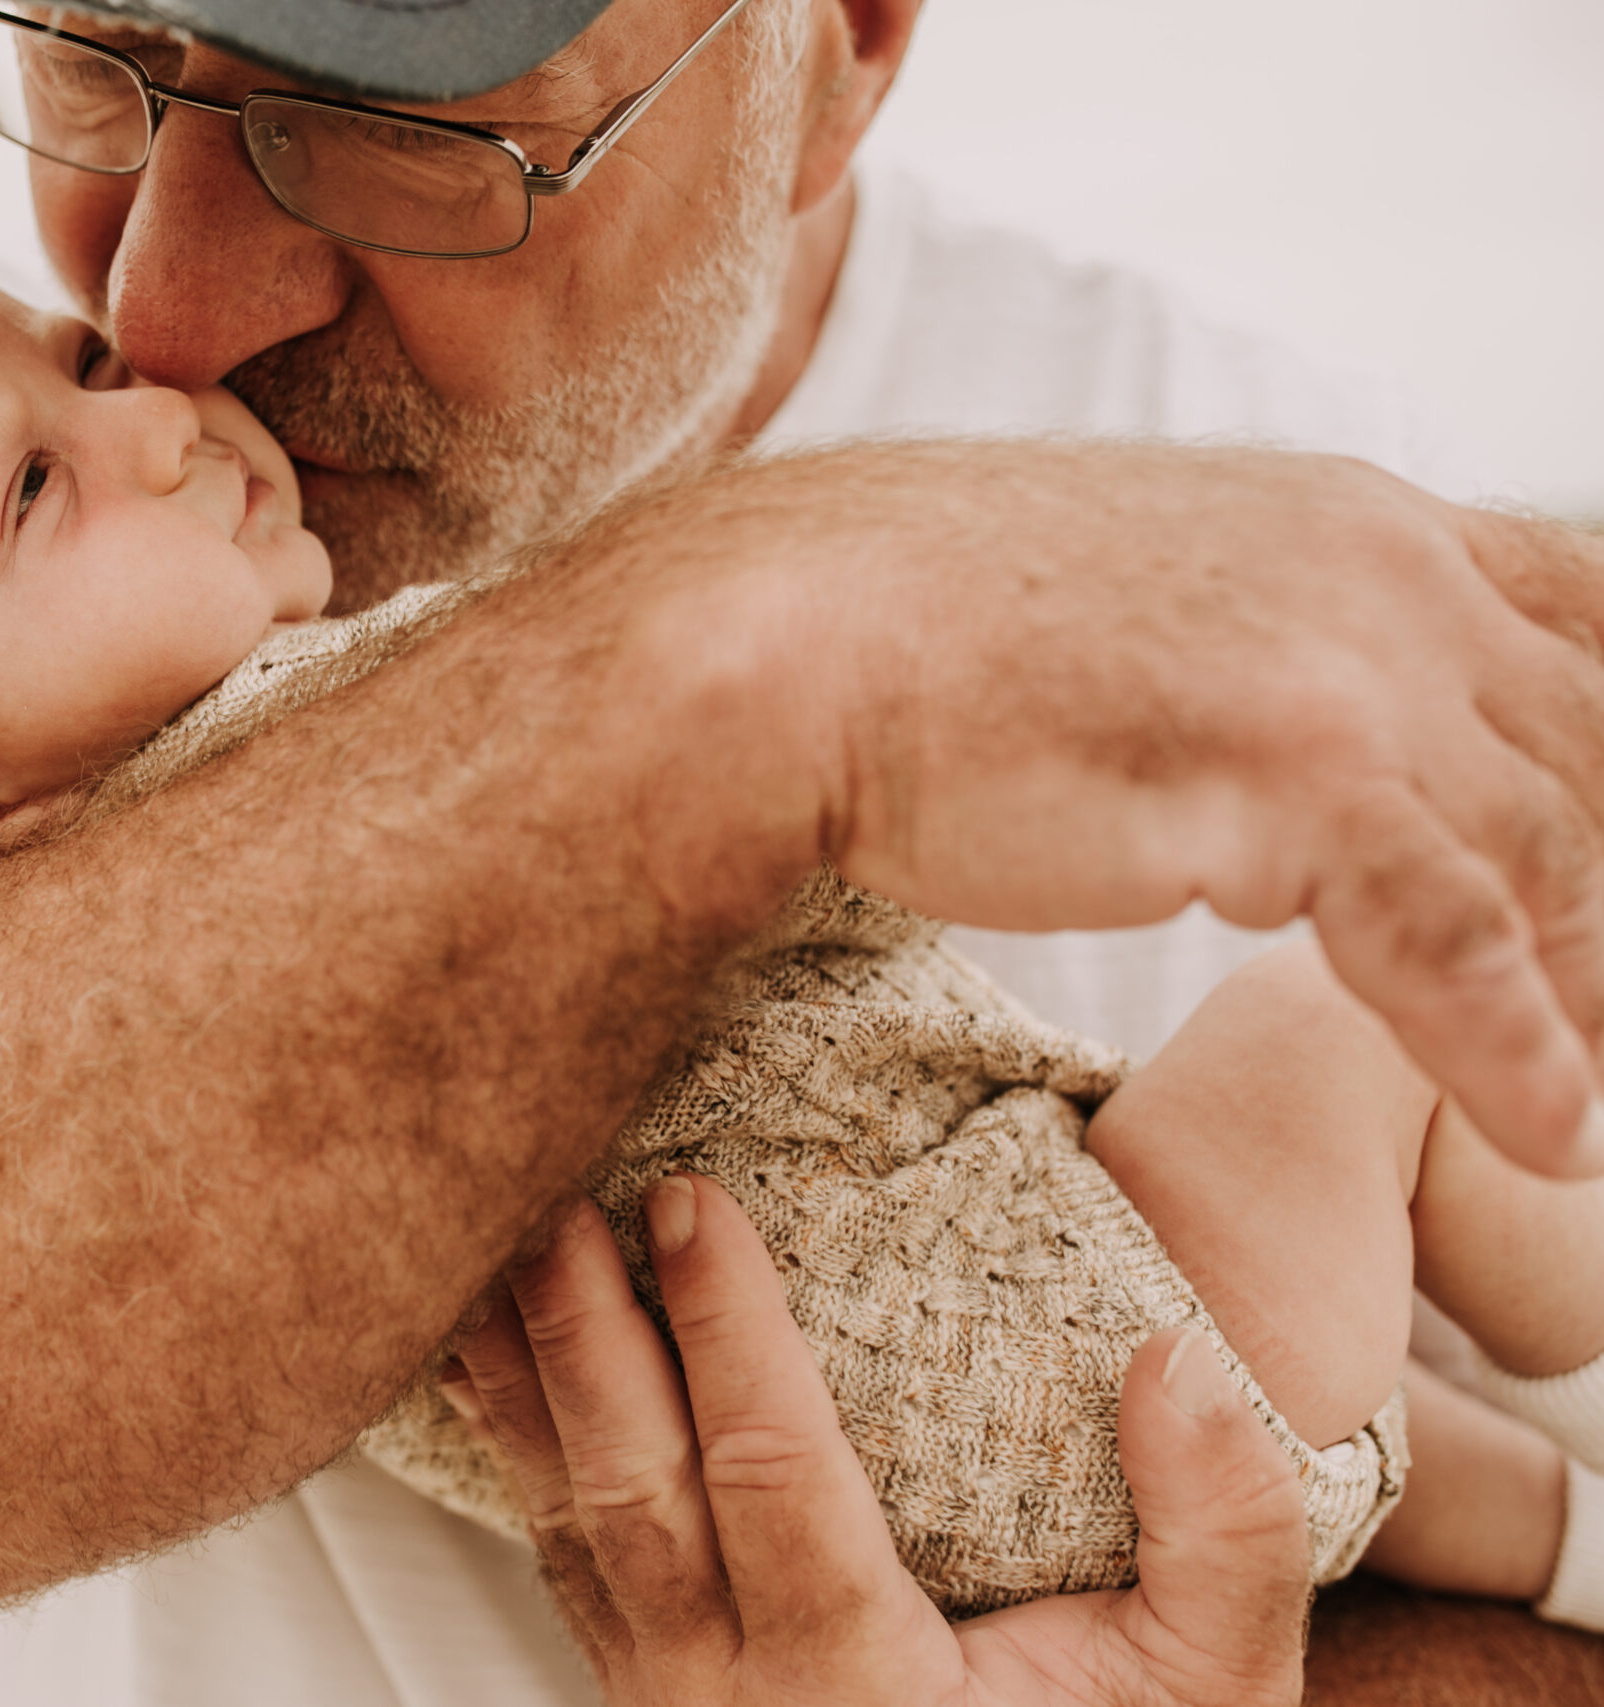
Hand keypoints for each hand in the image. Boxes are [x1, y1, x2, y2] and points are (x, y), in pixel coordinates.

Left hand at [451, 1177, 1311, 1705]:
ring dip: (522, 1383)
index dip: (722, 1326)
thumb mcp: (1212, 1686)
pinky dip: (518, 1457)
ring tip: (486, 1249)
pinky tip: (494, 1371)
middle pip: (625, 1490)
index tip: (687, 1199)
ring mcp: (670, 1706)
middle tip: (551, 1191)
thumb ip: (1218, 1530)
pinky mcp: (646, 1701)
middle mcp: (734, 1698)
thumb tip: (1174, 1355)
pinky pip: (560, 1569)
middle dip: (580, 1332)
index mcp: (860, 1680)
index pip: (768, 1470)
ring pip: (564, 1528)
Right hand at [624, 446, 1603, 1175]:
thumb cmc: (911, 630)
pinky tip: (1550, 1137)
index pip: (1576, 616)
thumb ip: (1245, 650)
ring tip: (1582, 1107)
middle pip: (1588, 746)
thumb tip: (1263, 766)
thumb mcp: (1136, 604)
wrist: (783, 632)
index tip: (1593, 876)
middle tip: (1596, 1022)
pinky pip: (1454, 931)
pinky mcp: (1284, 766)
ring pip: (1552, 848)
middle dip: (1602, 898)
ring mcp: (1343, 661)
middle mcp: (1381, 566)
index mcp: (1349, 517)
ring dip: (1586, 995)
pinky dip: (1513, 1047)